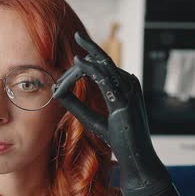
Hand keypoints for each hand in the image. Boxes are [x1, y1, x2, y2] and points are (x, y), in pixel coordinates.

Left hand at [52, 32, 169, 195]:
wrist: (136, 158)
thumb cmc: (118, 140)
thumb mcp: (92, 119)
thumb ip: (76, 105)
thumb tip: (58, 94)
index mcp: (125, 86)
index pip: (103, 67)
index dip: (84, 65)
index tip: (68, 67)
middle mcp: (130, 84)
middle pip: (105, 60)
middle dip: (90, 47)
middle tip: (76, 36)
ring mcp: (130, 90)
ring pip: (103, 66)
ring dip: (82, 64)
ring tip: (69, 59)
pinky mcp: (125, 99)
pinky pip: (105, 78)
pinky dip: (89, 69)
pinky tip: (78, 64)